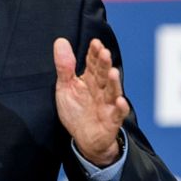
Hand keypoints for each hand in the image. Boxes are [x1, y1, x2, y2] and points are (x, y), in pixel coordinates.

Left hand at [53, 37, 129, 166]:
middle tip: (104, 53)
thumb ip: (64, 66)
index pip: (93, 63)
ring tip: (113, 72)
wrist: (84, 138)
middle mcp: (101, 90)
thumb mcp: (65, 87)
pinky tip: (120, 101)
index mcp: (90, 80)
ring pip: (113, 91)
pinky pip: (118, 114)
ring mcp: (108, 104)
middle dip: (104, 64)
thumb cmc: (76, 111)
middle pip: (104, 75)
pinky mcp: (111, 121)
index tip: (95, 43)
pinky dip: (120, 108)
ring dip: (114, 82)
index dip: (94, 54)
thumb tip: (60, 41)